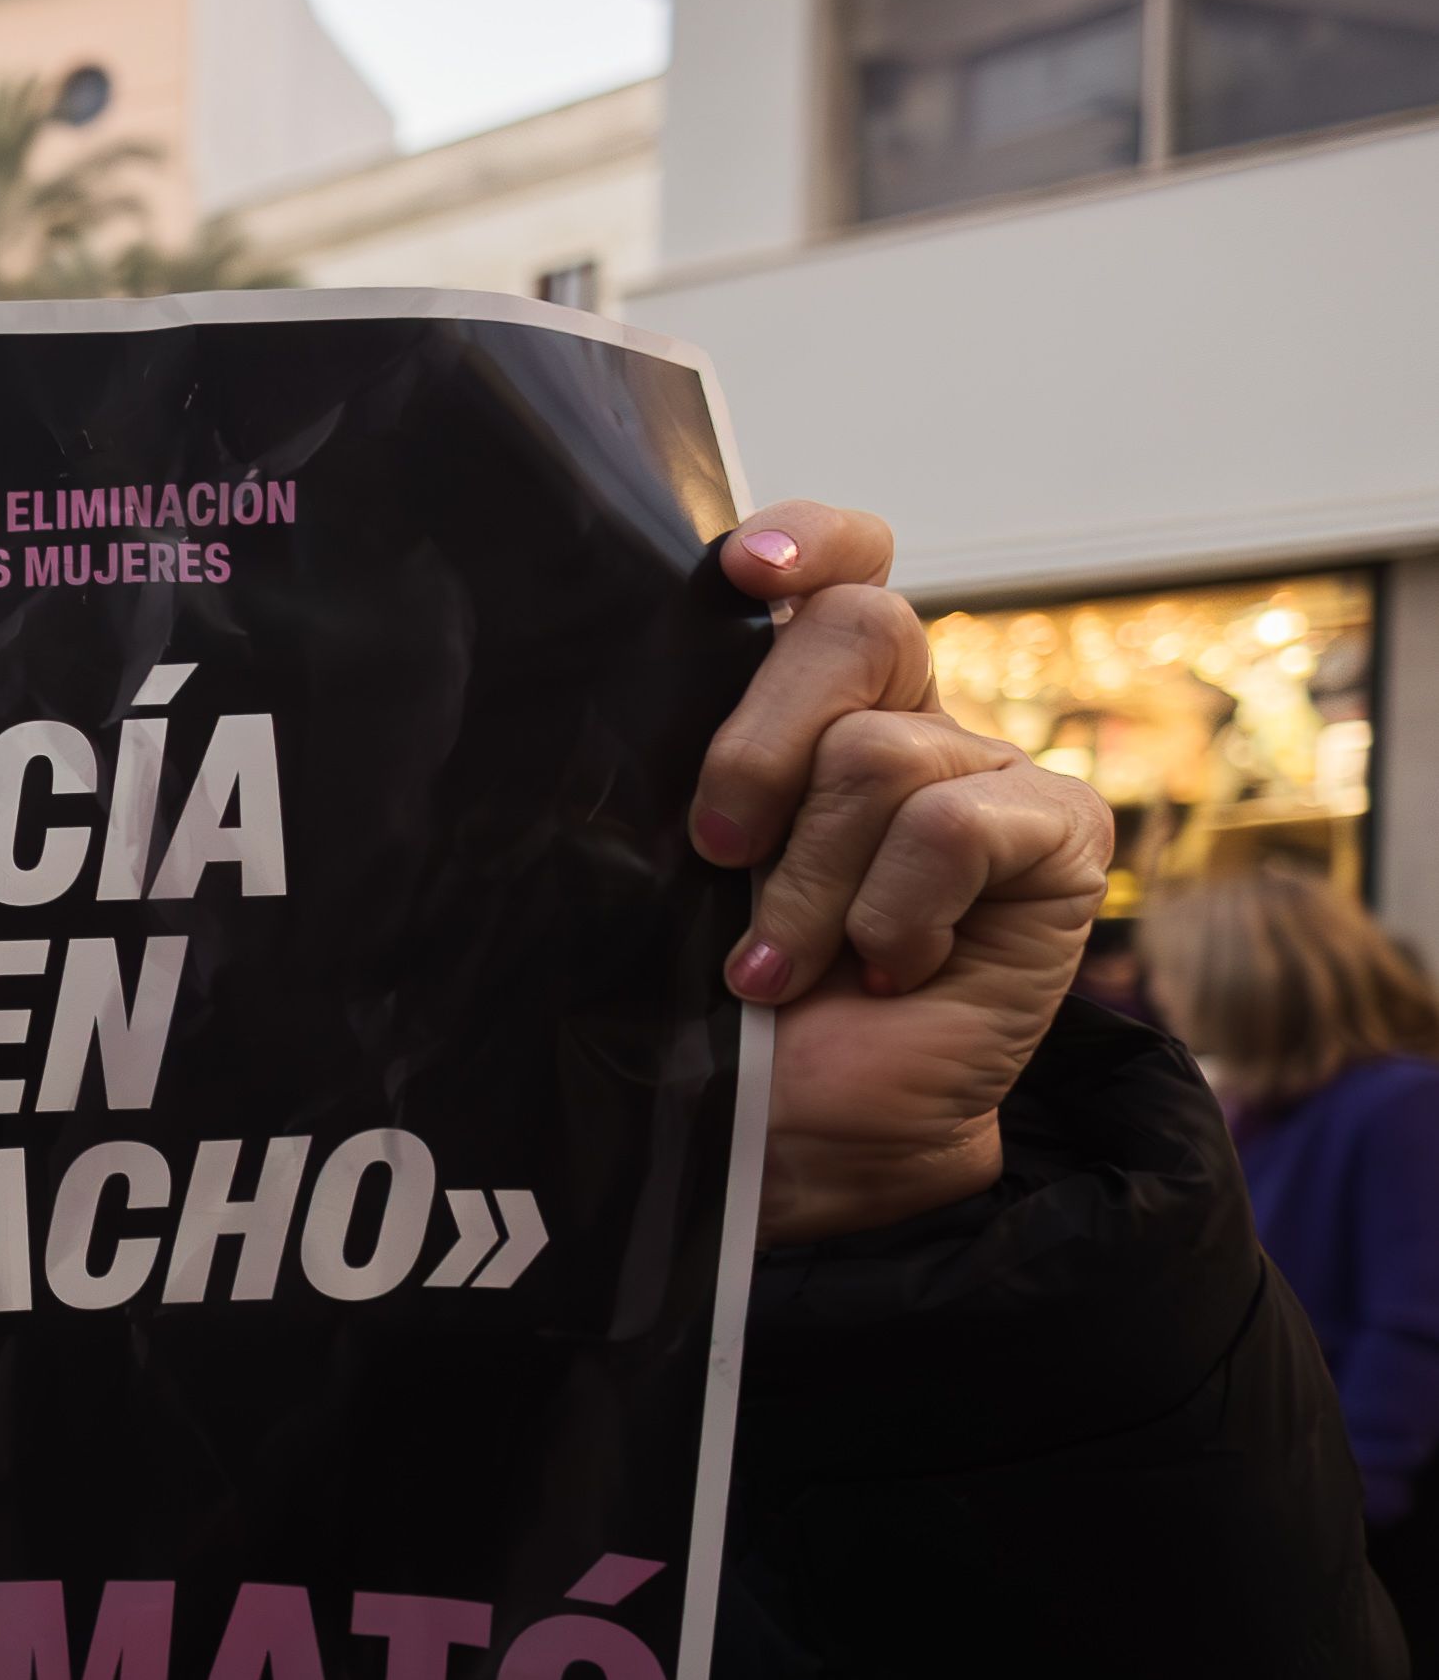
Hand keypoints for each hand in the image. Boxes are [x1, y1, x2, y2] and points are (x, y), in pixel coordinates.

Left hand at [697, 502, 1112, 1244]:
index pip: (840, 567)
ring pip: (880, 753)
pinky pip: (956, 825)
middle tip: (717, 853)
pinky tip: (886, 968)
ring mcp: (988, 774)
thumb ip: (688, 769)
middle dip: (759, 747)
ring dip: (807, 885)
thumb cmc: (717, 1008)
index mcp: (817, 707)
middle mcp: (910, 720)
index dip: (806, 543)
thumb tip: (623, 691)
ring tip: (786, 965)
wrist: (791, 1136)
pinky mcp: (1057, 838)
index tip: (740, 574)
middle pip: (856, 627)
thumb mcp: (676, 870)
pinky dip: (893, 912)